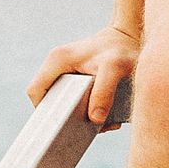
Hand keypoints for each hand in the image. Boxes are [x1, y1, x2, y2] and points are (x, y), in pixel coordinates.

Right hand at [27, 22, 141, 129]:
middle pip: (49, 99)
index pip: (36, 91)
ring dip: (78, 116)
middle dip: (64, 117)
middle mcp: (57, 64)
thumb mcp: (115, 69)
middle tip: (85, 131)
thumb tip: (94, 119)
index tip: (60, 127)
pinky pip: (73, 96)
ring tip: (102, 125)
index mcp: (57, 60)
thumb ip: (104, 92)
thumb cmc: (122, 49)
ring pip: (62, 100)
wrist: (132, 36)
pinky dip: (86, 109)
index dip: (44, 112)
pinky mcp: (76, 74)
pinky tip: (106, 117)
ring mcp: (66, 69)